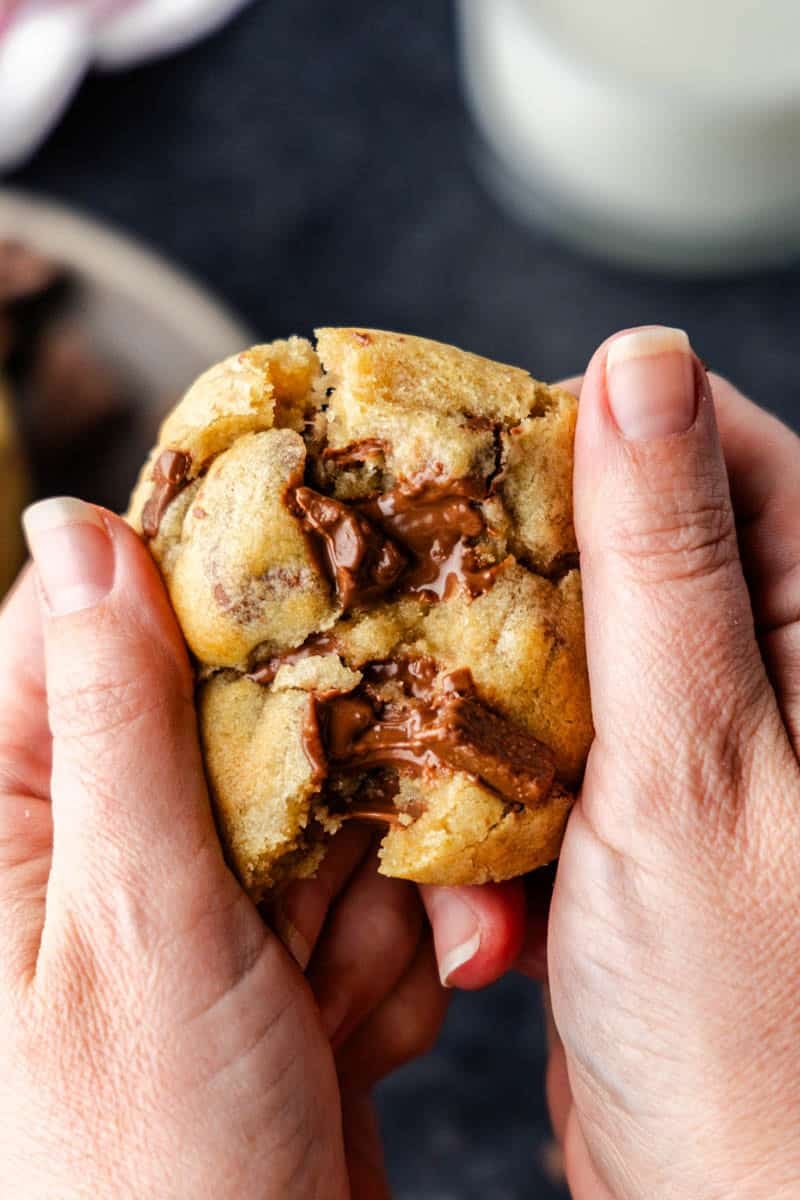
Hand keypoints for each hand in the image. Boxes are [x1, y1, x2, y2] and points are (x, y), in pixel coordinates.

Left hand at [0, 503, 522, 1198]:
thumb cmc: (147, 1169)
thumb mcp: (134, 918)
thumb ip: (115, 714)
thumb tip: (80, 528)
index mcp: (12, 816)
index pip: (91, 619)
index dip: (201, 587)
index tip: (310, 579)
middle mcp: (95, 842)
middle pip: (239, 710)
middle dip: (312, 799)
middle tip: (315, 891)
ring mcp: (191, 899)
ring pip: (321, 800)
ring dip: (351, 904)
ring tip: (316, 1012)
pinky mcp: (266, 951)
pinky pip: (355, 886)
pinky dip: (374, 959)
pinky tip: (338, 1043)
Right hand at [517, 326, 799, 1197]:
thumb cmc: (756, 1019)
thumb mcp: (695, 760)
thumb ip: (664, 560)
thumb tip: (638, 363)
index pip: (702, 441)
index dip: (579, 431)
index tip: (457, 468)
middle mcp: (766, 658)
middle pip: (610, 538)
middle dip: (502, 597)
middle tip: (411, 637)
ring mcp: (690, 732)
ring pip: (552, 647)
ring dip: (483, 726)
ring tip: (460, 812)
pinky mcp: (627, 800)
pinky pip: (530, 743)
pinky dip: (488, 809)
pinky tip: (488, 900)